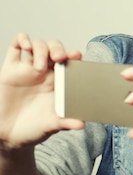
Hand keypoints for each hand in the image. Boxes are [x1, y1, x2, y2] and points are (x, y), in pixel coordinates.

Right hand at [0, 33, 83, 150]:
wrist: (9, 136)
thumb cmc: (35, 128)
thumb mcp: (52, 125)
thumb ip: (66, 122)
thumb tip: (82, 124)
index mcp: (59, 82)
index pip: (70, 62)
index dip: (74, 56)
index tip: (76, 56)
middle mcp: (45, 73)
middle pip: (55, 49)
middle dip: (58, 49)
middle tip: (59, 58)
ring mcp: (28, 69)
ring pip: (38, 46)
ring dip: (42, 49)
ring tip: (40, 67)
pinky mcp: (10, 69)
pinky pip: (15, 47)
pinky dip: (21, 39)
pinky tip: (26, 45)